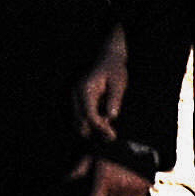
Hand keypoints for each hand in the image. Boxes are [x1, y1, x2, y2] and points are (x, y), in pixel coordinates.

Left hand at [72, 155, 152, 195]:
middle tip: (101, 188)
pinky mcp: (144, 188)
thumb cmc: (110, 150)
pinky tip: (124, 191)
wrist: (136, 141)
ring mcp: (132, 189)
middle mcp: (118, 187)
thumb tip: (66, 180)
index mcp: (104, 180)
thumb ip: (80, 170)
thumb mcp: (92, 157)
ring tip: (113, 187)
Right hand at [74, 25, 130, 139]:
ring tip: (110, 132)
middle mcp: (77, 94)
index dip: (100, 127)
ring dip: (93, 128)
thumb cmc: (114, 70)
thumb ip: (115, 99)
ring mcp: (76, 97)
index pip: (89, 114)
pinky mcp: (79, 100)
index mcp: (86, 89)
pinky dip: (92, 123)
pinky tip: (105, 124)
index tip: (112, 135)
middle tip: (112, 137)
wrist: (109, 58)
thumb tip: (112, 116)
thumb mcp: (118, 83)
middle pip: (81, 120)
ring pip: (79, 121)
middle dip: (96, 131)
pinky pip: (82, 116)